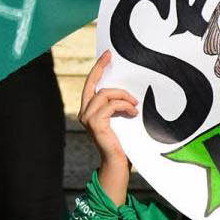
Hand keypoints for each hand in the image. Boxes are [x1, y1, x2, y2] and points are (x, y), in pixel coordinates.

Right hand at [79, 51, 135, 204]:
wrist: (118, 164)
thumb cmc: (122, 143)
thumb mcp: (120, 119)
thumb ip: (118, 105)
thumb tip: (129, 89)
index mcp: (89, 111)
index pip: (91, 85)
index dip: (97, 68)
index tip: (107, 55)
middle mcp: (84, 113)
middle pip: (93, 84)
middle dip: (100, 68)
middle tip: (111, 57)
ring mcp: (87, 118)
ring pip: (105, 94)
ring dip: (123, 97)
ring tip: (135, 105)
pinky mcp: (95, 123)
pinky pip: (111, 105)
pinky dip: (125, 106)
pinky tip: (133, 113)